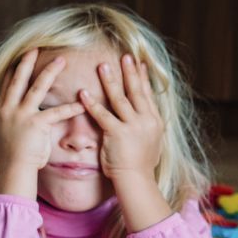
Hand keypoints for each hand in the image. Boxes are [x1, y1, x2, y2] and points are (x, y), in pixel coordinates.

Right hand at [0, 49, 85, 176]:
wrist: (13, 170)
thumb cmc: (11, 158)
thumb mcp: (5, 137)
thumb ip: (10, 125)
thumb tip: (13, 124)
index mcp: (1, 112)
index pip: (7, 87)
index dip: (13, 72)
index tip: (18, 60)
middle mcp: (9, 110)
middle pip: (19, 80)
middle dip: (27, 63)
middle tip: (35, 48)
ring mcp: (22, 116)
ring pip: (37, 88)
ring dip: (50, 72)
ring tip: (61, 60)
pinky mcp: (36, 124)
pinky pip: (56, 113)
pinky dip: (70, 108)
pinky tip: (81, 103)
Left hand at [78, 54, 162, 181]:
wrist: (137, 181)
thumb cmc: (141, 166)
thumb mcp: (152, 143)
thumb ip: (148, 128)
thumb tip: (147, 120)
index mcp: (154, 121)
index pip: (148, 94)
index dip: (143, 78)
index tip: (139, 63)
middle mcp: (145, 121)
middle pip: (136, 91)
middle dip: (130, 72)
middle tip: (125, 55)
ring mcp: (133, 126)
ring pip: (120, 98)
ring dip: (110, 80)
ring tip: (103, 65)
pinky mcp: (118, 134)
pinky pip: (103, 115)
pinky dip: (92, 103)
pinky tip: (83, 92)